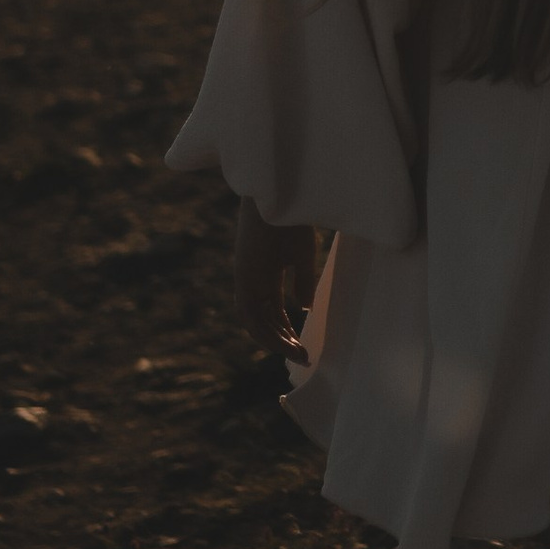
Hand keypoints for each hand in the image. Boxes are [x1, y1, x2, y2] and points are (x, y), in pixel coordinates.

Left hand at [235, 198, 320, 350]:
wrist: (279, 192)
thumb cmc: (292, 218)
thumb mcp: (302, 255)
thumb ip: (302, 281)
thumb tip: (305, 308)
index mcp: (264, 273)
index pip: (272, 311)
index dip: (285, 330)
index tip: (302, 346)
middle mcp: (251, 279)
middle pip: (262, 320)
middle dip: (282, 341)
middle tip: (303, 357)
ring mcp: (246, 277)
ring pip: (255, 320)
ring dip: (274, 340)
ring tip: (298, 353)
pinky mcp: (244, 274)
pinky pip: (250, 311)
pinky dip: (264, 329)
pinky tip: (285, 339)